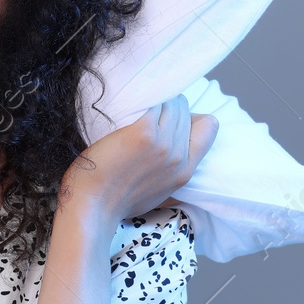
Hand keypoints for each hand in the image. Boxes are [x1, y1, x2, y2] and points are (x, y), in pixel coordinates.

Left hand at [61, 96, 216, 223]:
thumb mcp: (159, 192)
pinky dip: (142, 100)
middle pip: (185, 111)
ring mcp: (162, 144)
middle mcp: (178, 156)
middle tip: (149, 110)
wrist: (93, 203)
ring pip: (171, 103)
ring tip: (139, 107)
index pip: (210, 126)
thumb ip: (173, 172)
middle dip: (169, 106)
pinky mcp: (142, 133)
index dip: (193, 117)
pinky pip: (152, 103)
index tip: (174, 119)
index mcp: (186, 171)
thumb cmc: (118, 199)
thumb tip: (179, 152)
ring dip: (157, 100)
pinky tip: (130, 106)